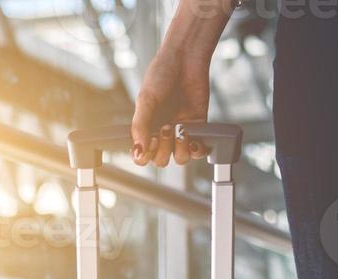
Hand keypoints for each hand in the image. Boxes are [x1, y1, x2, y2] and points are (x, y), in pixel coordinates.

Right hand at [130, 46, 212, 166]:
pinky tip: (195, 140)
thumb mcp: (146, 100)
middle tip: (166, 128)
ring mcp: (180, 131)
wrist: (185, 59)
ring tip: (181, 130)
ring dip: (180, 150)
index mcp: (146, 128)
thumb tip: (139, 150)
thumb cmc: (161, 74)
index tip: (150, 142)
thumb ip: (140, 126)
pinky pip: (198, 149)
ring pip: (179, 158)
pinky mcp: (199, 126)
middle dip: (163, 149)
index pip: (142, 155)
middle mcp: (162, 133)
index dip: (145, 156)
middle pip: (161, 160)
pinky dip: (197, 150)